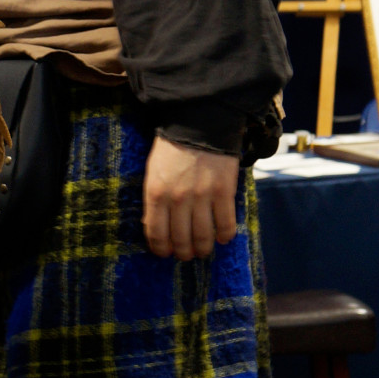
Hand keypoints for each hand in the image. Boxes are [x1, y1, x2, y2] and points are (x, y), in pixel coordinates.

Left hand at [143, 136, 238, 259]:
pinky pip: (226, 224)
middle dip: (182, 252)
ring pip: (203, 237)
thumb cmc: (171, 148)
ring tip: (202, 250)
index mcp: (156, 194)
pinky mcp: (224, 192)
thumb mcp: (152, 173)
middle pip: (181, 240)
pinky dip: (224, 236)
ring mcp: (203, 197)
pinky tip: (222, 237)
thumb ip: (154, 199)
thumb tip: (154, 227)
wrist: (197, 123)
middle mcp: (178, 199)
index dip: (160, 249)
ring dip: (203, 249)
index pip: (156, 233)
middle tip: (185, 254)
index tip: (164, 253)